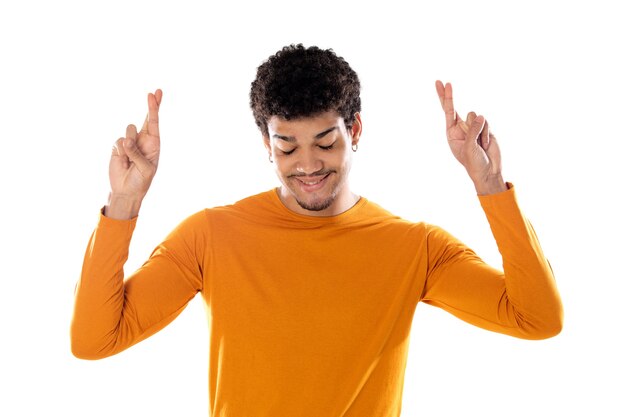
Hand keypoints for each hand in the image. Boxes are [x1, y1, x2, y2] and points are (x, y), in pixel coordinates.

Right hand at [106, 89, 162, 218]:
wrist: (125, 190)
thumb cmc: (141, 181)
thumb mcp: (146, 170)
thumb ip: (138, 154)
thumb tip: (127, 140)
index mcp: (154, 144)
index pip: (154, 123)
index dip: (154, 108)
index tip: (155, 94)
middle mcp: (143, 140)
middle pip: (146, 118)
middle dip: (151, 105)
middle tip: (154, 93)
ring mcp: (130, 141)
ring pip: (129, 130)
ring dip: (130, 145)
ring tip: (131, 160)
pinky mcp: (117, 146)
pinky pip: (118, 141)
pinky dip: (121, 152)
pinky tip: (123, 161)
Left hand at [435, 81, 505, 194]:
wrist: (489, 171)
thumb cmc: (474, 163)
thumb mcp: (469, 147)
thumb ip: (472, 130)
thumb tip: (479, 115)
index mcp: (452, 133)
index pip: (447, 112)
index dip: (446, 98)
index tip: (443, 84)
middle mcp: (461, 128)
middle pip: (455, 107)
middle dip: (449, 95)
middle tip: (444, 82)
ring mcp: (473, 127)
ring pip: (475, 116)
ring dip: (479, 130)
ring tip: (479, 144)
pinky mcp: (484, 127)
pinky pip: (486, 122)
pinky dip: (486, 132)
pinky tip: (485, 143)